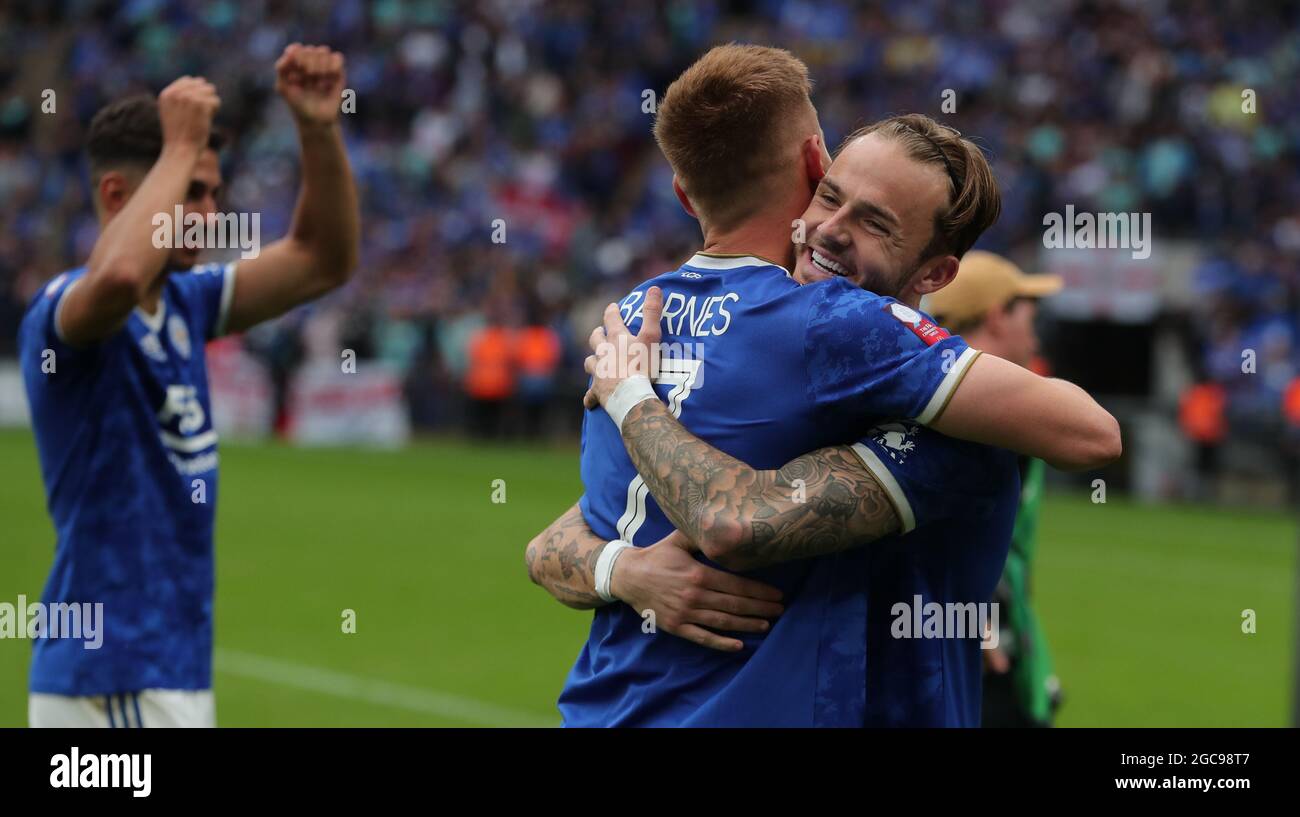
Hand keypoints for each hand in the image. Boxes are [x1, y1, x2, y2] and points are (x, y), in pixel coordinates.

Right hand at [158, 76, 220, 151]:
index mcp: (166, 94)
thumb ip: (180, 97)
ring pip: (210, 91)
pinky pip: (216, 101)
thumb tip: (199, 80)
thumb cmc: (179, 135)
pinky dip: (215, 111)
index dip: (196, 93)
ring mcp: (189, 97)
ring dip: (210, 104)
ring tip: (202, 117)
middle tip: (199, 114)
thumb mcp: (172, 113)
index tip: (193, 109)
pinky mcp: (201, 104)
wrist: (181, 150)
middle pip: (201, 84)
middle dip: (204, 98)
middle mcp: (176, 93)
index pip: (188, 80)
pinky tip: (206, 120)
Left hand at [275, 44, 345, 126]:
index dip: (297, 59)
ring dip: (320, 67)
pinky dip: (333, 67)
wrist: (317, 120)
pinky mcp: (338, 72)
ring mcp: (324, 66)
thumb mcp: (283, 87)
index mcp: (295, 63)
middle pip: (310, 49)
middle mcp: (310, 61)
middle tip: (309, 79)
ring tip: (318, 83)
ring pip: (324, 50)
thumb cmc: (298, 105)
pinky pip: (337, 58)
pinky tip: (329, 80)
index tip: (296, 75)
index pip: (296, 49)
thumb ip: (281, 67)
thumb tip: (292, 50)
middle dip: (309, 64)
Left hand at [583, 286, 663, 409]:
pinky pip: (591, 395)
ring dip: (593, 360)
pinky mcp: (597, 392)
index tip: (613, 306)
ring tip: (595, 361)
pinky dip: (591, 396)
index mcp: (616, 339)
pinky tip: (590, 400)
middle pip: (595, 340)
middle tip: (599, 332)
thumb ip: (652, 313)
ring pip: (590, 363)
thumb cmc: (642, 365)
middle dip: (597, 334)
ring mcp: (599, 373)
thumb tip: (655, 288)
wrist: (631, 395)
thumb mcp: (651, 337)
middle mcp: (603, 354)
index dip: (612, 311)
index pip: (611, 319)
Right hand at [609, 529, 783, 651]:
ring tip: (766, 625)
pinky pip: (702, 637)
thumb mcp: (678, 540)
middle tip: (780, 610)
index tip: (777, 594)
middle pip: (735, 605)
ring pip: (723, 622)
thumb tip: (722, 524)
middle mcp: (695, 595)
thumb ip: (700, 535)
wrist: (628, 576)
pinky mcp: (677, 627)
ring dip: (747, 625)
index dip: (759, 591)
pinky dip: (721, 643)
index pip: (736, 585)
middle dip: (760, 608)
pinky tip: (738, 645)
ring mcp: (686, 613)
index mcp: (699, 574)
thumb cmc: (656, 556)